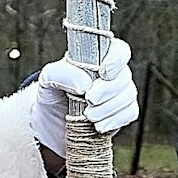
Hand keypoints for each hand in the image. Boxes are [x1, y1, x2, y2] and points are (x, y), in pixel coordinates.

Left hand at [32, 37, 138, 154]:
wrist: (50, 121)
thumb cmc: (52, 93)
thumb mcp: (48, 79)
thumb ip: (62, 74)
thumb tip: (85, 85)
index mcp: (98, 57)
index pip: (118, 51)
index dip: (116, 60)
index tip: (103, 72)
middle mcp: (112, 73)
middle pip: (124, 76)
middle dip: (108, 90)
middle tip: (89, 100)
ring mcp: (119, 93)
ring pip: (128, 96)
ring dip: (109, 108)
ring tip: (89, 116)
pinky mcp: (121, 112)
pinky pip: (130, 114)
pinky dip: (116, 120)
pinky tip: (100, 126)